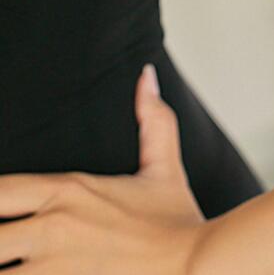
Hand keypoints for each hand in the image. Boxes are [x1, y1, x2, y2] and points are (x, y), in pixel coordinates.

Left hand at [0, 63, 208, 273]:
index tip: (1, 208)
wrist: (198, 266)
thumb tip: (146, 74)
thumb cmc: (178, 223)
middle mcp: (53, 228)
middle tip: (3, 242)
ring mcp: (53, 271)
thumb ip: (152, 119)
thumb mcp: (165, 168)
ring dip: (3, 268)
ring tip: (11, 264)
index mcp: (69, 191)